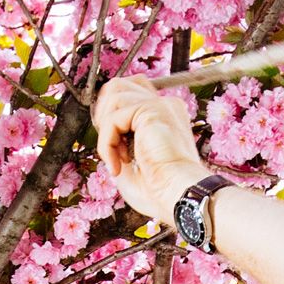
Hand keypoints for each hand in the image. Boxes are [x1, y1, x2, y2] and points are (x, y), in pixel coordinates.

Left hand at [91, 74, 207, 220]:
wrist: (181, 197)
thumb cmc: (161, 192)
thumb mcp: (131, 165)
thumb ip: (118, 144)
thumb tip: (103, 138)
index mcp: (164, 117)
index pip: (131, 94)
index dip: (112, 116)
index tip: (114, 149)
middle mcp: (164, 106)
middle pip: (118, 85)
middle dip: (104, 114)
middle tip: (110, 147)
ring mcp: (160, 105)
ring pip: (113, 94)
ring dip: (106, 130)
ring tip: (116, 157)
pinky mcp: (152, 110)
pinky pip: (114, 117)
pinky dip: (107, 143)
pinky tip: (118, 165)